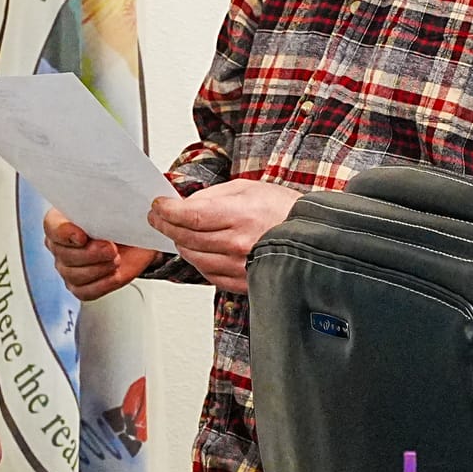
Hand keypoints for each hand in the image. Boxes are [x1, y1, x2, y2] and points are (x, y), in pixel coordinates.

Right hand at [43, 208, 158, 300]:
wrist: (136, 237)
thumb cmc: (120, 219)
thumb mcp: (116, 205)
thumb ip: (109, 206)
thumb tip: (119, 211)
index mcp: (60, 219)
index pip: (52, 227)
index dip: (65, 233)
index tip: (83, 236)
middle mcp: (59, 245)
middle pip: (64, 255)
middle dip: (91, 253)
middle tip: (111, 248)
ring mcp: (67, 268)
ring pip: (74, 275)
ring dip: (99, 268)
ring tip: (116, 259)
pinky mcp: (80, 286)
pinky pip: (85, 291)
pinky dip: (103, 284)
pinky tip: (115, 273)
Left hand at [145, 179, 302, 293]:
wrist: (314, 237)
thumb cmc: (285, 211)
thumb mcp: (248, 189)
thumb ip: (213, 196)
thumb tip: (186, 204)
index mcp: (239, 215)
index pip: (189, 216)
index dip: (167, 212)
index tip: (158, 207)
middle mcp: (237, 243)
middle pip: (186, 238)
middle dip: (166, 226)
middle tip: (157, 218)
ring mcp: (240, 266)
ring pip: (194, 258)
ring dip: (180, 244)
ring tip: (177, 232)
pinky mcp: (243, 282)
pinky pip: (209, 274)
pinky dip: (198, 262)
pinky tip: (197, 251)